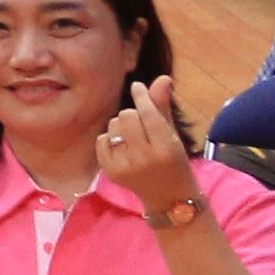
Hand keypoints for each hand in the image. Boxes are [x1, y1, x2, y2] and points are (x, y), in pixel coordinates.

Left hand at [106, 77, 202, 220]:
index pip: (148, 114)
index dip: (141, 97)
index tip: (136, 86)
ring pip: (113, 126)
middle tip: (142, 124)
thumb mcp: (173, 134)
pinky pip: (101, 140)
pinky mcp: (111, 171)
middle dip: (133, 114)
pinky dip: (109, 139)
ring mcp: (125, 166)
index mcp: (166, 148)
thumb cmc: (173, 159)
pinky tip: (123, 147)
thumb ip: (163, 107)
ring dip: (122, 126)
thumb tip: (162, 78)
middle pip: (127, 116)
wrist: (169, 196)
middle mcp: (144, 158)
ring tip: (134, 138)